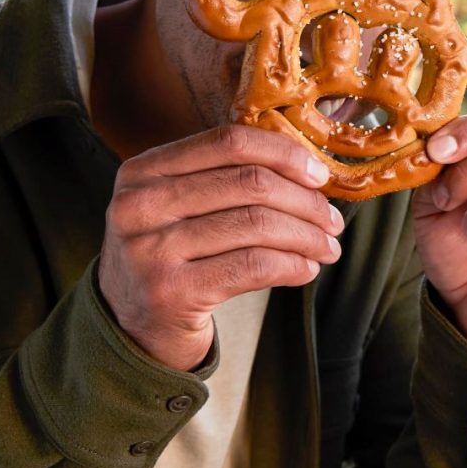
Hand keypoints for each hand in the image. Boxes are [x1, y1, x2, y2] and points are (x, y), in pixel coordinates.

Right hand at [99, 126, 343, 371]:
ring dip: (307, 237)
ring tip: (327, 248)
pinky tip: (306, 269)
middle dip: (306, 202)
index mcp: (144, 169)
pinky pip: (254, 266)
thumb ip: (226, 177)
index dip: (284, 154)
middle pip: (251, 183)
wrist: (134, 325)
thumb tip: (310, 170)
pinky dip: (292, 266)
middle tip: (332, 221)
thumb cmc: (172, 256)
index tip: (319, 175)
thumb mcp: (177, 205)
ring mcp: (152, 249)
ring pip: (257, 225)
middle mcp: (140, 204)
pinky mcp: (172, 292)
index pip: (229, 142)